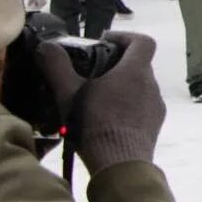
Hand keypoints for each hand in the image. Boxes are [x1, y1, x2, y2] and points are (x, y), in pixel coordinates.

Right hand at [34, 32, 164, 175]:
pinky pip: (142, 107)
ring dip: (122, 87)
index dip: (125, 37)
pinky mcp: (154, 125)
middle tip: (93, 73)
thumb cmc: (95, 125)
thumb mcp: (68, 94)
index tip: (105, 43)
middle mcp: (151, 85)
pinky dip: (128, 106)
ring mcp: (156, 106)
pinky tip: (107, 119)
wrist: (120, 164)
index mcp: (135, 72)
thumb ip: (56, 67)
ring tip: (96, 99)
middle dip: (117, 64)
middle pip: (139, 64)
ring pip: (140, 87)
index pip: (143, 41)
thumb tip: (46, 47)